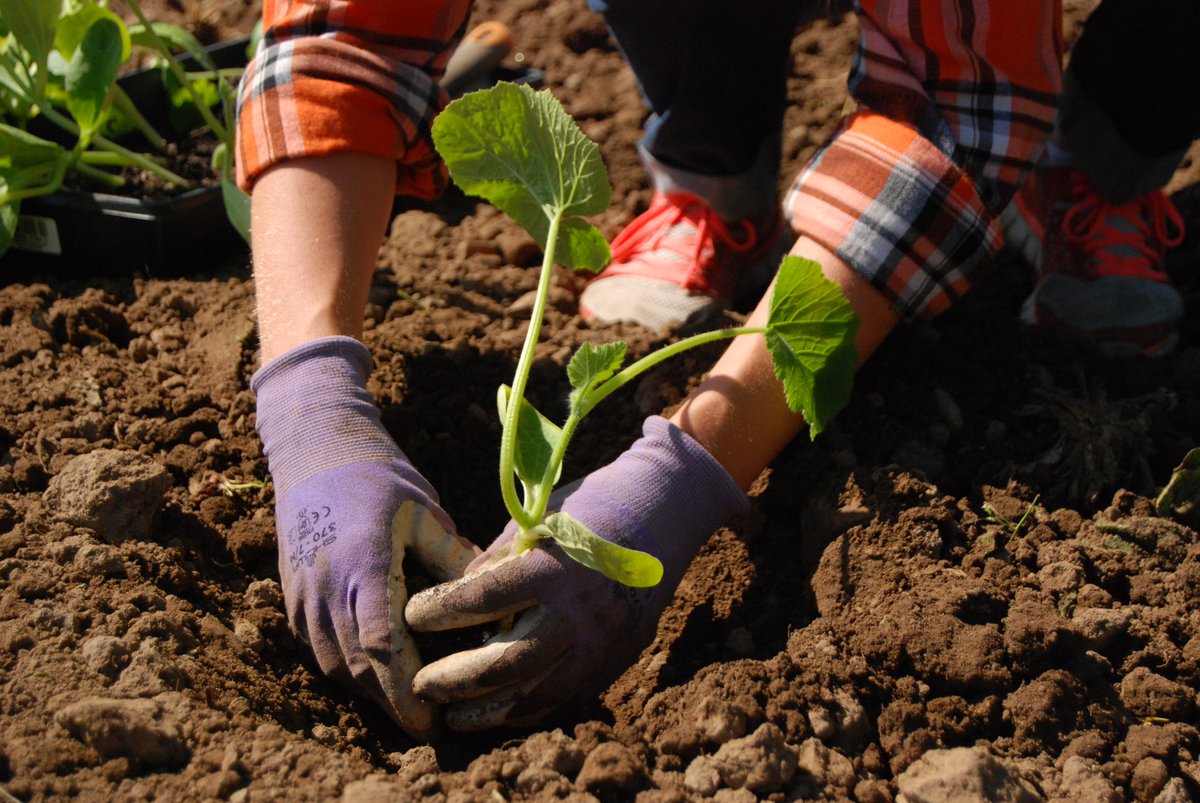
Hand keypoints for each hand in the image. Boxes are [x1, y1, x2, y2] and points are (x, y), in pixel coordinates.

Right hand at [253, 336, 478, 738]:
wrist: (314, 449)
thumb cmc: (379, 475)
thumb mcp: (425, 512)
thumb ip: (453, 561)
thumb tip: (495, 603)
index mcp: (363, 564)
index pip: (382, 645)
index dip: (406, 690)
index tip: (432, 718)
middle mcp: (326, 586)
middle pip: (356, 668)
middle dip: (391, 704)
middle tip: (430, 725)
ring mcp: (303, 595)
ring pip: (333, 666)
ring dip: (369, 691)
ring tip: (409, 708)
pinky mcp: (293, 597)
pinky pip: (319, 650)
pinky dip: (348, 671)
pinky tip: (378, 676)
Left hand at [406, 416, 747, 730]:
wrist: (666, 512)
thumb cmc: (590, 509)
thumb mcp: (537, 523)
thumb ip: (497, 563)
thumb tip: (457, 599)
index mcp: (554, 569)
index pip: (483, 601)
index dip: (439, 612)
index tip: (413, 615)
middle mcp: (580, 613)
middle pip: (507, 663)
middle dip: (455, 679)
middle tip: (420, 684)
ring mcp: (602, 642)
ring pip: (537, 695)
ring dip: (487, 711)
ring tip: (452, 716)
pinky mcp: (616, 659)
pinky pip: (566, 698)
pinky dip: (527, 710)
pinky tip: (497, 710)